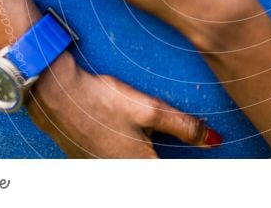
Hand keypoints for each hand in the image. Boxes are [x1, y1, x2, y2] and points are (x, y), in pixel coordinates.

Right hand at [26, 52, 221, 157]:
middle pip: (152, 170)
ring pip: (133, 167)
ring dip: (145, 157)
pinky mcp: (86, 163)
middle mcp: (120, 175)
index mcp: (140, 167)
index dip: (191, 171)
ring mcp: (101, 171)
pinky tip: (120, 138)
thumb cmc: (102, 101)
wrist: (55, 96)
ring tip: (148, 140)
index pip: (174, 175)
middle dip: (167, 159)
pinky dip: (125, 156)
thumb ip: (184, 127)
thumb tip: (215, 140)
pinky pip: (113, 165)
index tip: (210, 169)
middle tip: (185, 145)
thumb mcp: (149, 110)